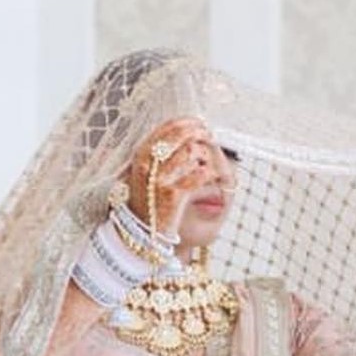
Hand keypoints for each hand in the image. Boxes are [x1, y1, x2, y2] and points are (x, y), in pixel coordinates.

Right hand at [127, 117, 228, 240]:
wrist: (141, 233)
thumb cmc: (149, 200)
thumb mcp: (147, 172)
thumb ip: (163, 152)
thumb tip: (192, 129)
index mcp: (142, 154)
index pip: (170, 126)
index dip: (191, 122)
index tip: (202, 125)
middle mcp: (149, 164)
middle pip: (184, 135)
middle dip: (202, 134)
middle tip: (211, 140)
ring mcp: (160, 180)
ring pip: (194, 152)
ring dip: (208, 155)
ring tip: (212, 163)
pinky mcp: (173, 196)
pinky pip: (200, 174)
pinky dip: (211, 173)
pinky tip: (214, 177)